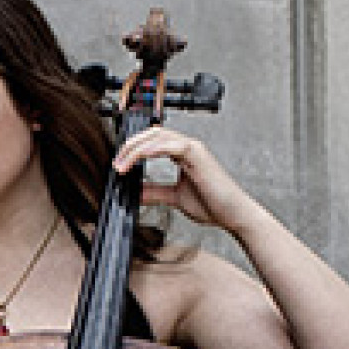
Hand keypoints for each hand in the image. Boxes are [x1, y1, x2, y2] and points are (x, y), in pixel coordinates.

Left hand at [113, 126, 261, 234]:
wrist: (232, 214)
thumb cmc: (212, 205)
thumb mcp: (174, 197)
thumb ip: (155, 192)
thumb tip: (136, 192)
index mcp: (181, 154)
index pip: (152, 141)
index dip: (133, 149)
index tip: (119, 165)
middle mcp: (186, 147)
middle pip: (152, 134)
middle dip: (130, 145)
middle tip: (116, 163)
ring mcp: (193, 149)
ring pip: (159, 136)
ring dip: (137, 148)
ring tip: (123, 164)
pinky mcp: (198, 155)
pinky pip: (173, 145)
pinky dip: (155, 149)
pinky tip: (142, 156)